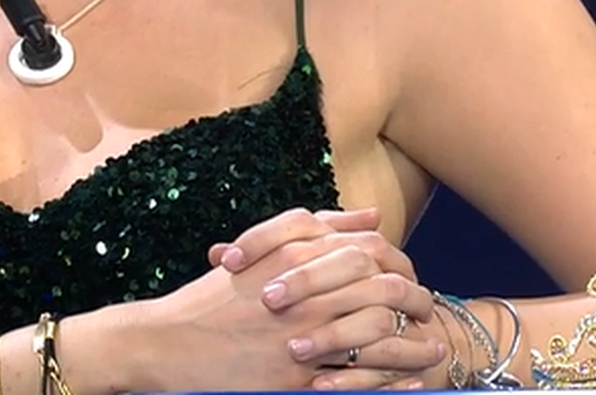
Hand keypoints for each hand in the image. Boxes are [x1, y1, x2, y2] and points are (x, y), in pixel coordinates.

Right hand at [92, 207, 438, 393]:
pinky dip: (389, 380)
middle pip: (382, 288)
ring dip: (412, 344)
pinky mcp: (294, 376)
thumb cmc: (210, 300)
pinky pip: (355, 378)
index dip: (399, 264)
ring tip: (433, 350)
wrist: (162, 343)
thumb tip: (370, 217)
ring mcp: (300, 335)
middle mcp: (302, 291)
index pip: (368, 251)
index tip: (412, 276)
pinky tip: (409, 383)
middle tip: (431, 312)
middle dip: (416, 302)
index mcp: (294, 256)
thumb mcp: (257, 253)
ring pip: (377, 334)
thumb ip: (312, 229)